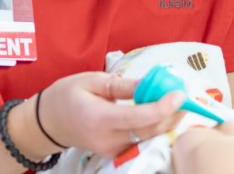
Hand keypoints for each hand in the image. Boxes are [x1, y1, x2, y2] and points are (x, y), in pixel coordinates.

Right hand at [38, 71, 185, 156]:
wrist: (47, 122)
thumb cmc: (66, 96)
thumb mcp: (91, 80)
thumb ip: (121, 85)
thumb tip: (148, 83)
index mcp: (99, 118)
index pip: (137, 118)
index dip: (162, 107)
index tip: (179, 94)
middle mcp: (107, 139)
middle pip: (148, 131)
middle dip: (171, 114)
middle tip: (185, 95)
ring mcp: (111, 150)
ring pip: (148, 138)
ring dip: (166, 121)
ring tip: (177, 102)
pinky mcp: (115, 153)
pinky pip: (141, 141)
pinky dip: (155, 127)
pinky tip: (161, 112)